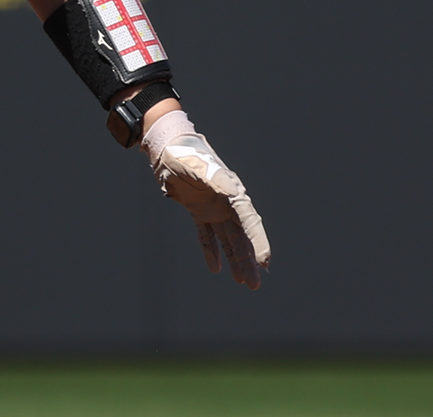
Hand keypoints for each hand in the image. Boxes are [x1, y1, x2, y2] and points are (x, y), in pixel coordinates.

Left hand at [144, 112, 270, 289]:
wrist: (168, 149)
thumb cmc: (185, 154)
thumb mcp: (198, 165)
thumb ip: (214, 179)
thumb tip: (233, 192)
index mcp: (232, 192)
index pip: (249, 221)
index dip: (258, 242)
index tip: (264, 262)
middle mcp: (227, 203)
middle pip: (241, 236)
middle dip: (248, 261)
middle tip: (254, 284)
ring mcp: (214, 209)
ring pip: (227, 239)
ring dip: (234, 260)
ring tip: (242, 282)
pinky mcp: (198, 211)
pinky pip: (206, 235)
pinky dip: (210, 251)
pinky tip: (215, 269)